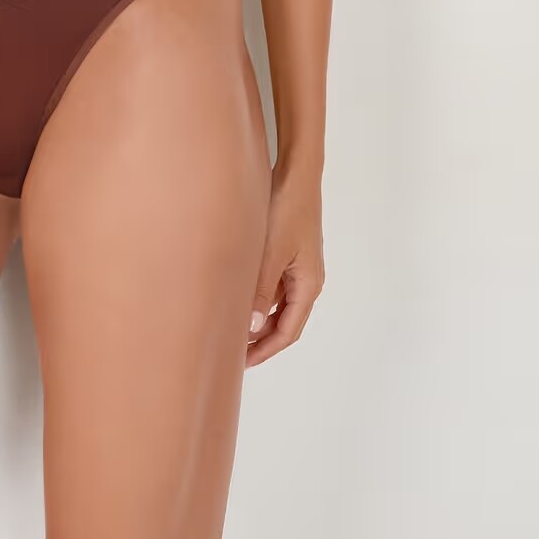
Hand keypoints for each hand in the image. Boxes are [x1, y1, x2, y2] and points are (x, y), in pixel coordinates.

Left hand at [245, 162, 323, 366]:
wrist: (296, 175)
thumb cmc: (288, 211)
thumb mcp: (271, 254)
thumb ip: (261, 292)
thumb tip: (251, 327)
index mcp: (308, 285)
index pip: (288, 331)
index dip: (266, 350)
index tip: (243, 363)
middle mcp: (306, 280)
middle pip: (284, 321)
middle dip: (260, 339)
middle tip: (232, 352)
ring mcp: (297, 267)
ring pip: (277, 303)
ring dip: (258, 318)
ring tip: (230, 328)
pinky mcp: (288, 253)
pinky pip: (273, 285)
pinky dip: (257, 297)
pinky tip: (236, 297)